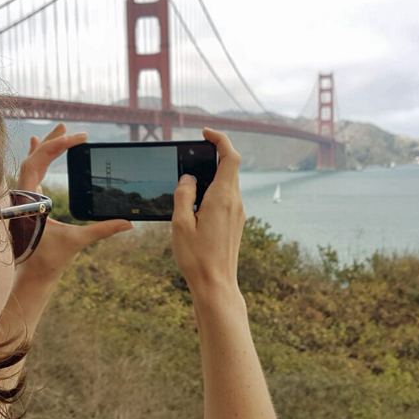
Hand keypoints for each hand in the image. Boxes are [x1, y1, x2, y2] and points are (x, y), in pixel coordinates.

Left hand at [14, 123, 131, 284]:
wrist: (31, 276)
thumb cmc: (48, 260)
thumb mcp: (76, 242)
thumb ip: (102, 230)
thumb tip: (128, 223)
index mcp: (28, 199)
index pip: (39, 162)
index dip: (57, 146)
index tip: (78, 138)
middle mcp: (20, 195)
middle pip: (33, 158)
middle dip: (52, 142)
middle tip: (69, 128)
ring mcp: (22, 199)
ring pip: (30, 165)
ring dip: (45, 148)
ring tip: (58, 132)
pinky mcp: (26, 204)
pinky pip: (29, 175)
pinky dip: (37, 159)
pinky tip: (38, 147)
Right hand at [171, 128, 244, 292]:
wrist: (216, 284)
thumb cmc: (197, 257)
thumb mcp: (180, 223)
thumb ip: (183, 194)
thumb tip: (188, 177)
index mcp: (222, 198)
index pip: (230, 157)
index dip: (220, 139)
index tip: (205, 133)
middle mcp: (235, 202)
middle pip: (230, 167)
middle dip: (213, 155)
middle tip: (192, 153)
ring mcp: (238, 213)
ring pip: (228, 182)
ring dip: (212, 174)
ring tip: (189, 179)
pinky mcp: (235, 222)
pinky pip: (227, 196)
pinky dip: (214, 188)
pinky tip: (196, 200)